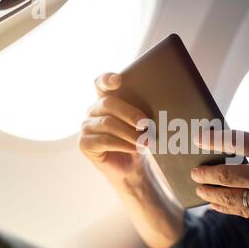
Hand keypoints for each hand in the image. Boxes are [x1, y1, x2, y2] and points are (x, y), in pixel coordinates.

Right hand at [79, 73, 183, 247]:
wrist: (133, 169)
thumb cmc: (139, 141)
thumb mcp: (144, 124)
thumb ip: (145, 111)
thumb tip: (163, 101)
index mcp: (106, 100)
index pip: (101, 83)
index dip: (107, 79)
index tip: (119, 80)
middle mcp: (93, 111)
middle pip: (108, 103)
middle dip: (130, 113)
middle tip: (146, 123)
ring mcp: (86, 127)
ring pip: (107, 123)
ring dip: (129, 132)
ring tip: (146, 141)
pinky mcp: (84, 144)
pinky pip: (103, 140)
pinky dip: (121, 144)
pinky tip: (134, 148)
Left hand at [190, 130, 248, 247]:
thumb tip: (243, 154)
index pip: (240, 141)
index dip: (216, 139)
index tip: (200, 137)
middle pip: (228, 173)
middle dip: (206, 173)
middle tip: (194, 172)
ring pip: (230, 196)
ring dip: (210, 193)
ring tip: (198, 189)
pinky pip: (241, 212)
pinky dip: (225, 208)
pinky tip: (215, 206)